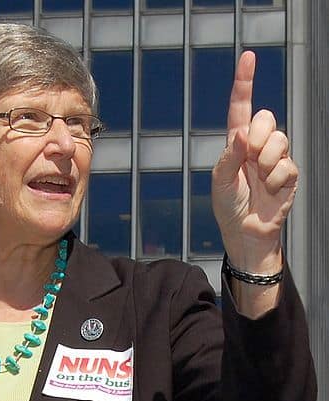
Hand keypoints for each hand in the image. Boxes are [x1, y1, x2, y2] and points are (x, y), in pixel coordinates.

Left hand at [211, 51, 297, 270]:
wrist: (244, 233)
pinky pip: (287, 165)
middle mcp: (258, 147)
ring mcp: (275, 160)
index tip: (248, 58)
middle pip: (266, 118)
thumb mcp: (220, 181)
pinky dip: (274, 180)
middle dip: (257, 136)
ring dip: (265, 161)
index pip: (241, 108)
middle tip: (249, 160)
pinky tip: (268, 192)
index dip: (244, 83)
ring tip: (258, 181)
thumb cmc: (228, 207)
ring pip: (280, 139)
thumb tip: (243, 132)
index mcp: (237, 145)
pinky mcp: (289, 176)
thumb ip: (230, 155)